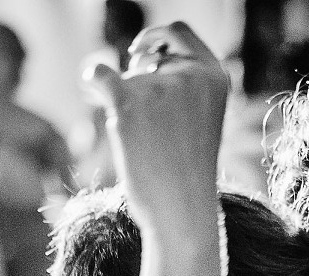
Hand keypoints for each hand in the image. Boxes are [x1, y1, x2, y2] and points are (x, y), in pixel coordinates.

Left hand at [84, 22, 229, 220]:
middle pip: (147, 61)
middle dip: (138, 85)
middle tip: (146, 126)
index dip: (156, 36)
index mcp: (215, 77)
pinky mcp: (129, 100)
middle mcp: (190, 75)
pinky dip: (93, 80)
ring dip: (126, 106)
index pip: (178, 33)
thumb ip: (180, 84)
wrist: (181, 210)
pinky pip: (99, 73)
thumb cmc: (188, 171)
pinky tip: (94, 91)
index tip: (140, 51)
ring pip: (126, 79)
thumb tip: (136, 53)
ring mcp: (160, 86)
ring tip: (144, 145)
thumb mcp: (199, 118)